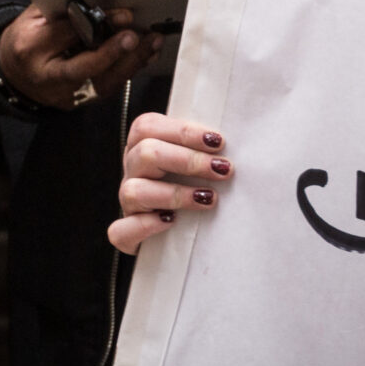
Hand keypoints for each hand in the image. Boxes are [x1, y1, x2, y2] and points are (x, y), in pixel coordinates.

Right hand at [0, 0, 157, 109]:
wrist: (13, 75)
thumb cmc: (27, 39)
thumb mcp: (32, 12)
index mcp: (31, 45)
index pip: (66, 33)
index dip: (97, 22)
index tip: (124, 14)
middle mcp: (45, 74)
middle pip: (85, 66)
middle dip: (114, 50)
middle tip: (137, 34)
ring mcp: (62, 94)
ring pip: (101, 83)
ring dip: (130, 63)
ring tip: (151, 42)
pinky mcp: (76, 103)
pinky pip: (106, 88)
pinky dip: (127, 71)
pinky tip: (144, 56)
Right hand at [109, 114, 230, 253]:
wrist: (178, 239)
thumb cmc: (195, 191)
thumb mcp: (196, 166)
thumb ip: (206, 152)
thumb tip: (242, 147)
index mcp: (142, 148)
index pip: (148, 126)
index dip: (182, 131)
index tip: (218, 142)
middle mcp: (133, 173)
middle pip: (144, 153)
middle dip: (187, 160)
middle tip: (222, 170)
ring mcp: (127, 204)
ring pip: (133, 190)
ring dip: (174, 193)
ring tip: (208, 198)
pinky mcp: (126, 235)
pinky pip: (122, 231)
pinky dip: (146, 226)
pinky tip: (171, 222)